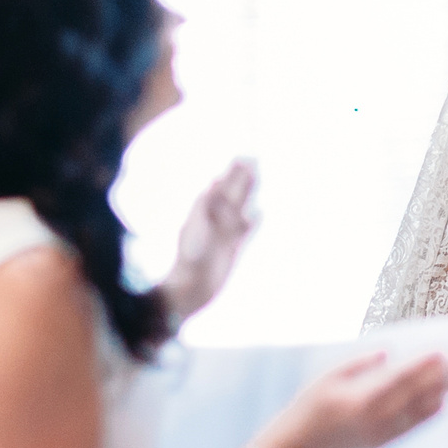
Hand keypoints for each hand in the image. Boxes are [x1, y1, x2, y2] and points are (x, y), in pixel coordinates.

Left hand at [162, 159, 258, 323]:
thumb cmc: (188, 259)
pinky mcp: (232, 249)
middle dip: (241, 178)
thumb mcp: (194, 228)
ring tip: (256, 178)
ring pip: (240, 208)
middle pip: (231, 194)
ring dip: (248, 193)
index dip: (229, 173)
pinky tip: (258, 213)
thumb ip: (204, 206)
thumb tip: (213, 182)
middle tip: (252, 159)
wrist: (189, 289)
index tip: (240, 158)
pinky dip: (253, 221)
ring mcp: (224, 234)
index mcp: (202, 213)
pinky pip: (245, 231)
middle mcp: (214, 221)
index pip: (219, 187)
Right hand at [282, 348, 447, 447]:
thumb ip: (360, 362)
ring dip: (441, 396)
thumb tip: (388, 351)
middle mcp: (375, 418)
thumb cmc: (313, 401)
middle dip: (441, 378)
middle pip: (416, 395)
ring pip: (418, 412)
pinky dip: (429, 415)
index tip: (443, 351)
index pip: (400, 378)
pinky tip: (442, 403)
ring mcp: (380, 433)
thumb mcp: (330, 374)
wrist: (300, 441)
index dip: (423, 365)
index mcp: (362, 398)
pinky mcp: (381, 443)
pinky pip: (411, 428)